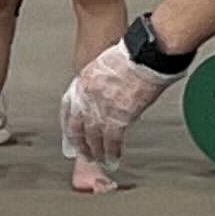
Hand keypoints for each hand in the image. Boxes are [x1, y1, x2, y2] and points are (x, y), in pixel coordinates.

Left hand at [61, 42, 170, 166]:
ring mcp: (101, 107)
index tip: (70, 133)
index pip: (68, 107)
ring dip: (95, 151)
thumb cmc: (134, 54)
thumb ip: (102, 82)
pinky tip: (113, 158)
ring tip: (98, 160)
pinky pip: (112, 139)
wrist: (146, 55)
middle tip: (82, 153)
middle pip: (77, 125)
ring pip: (93, 136)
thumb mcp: (106, 65)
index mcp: (83, 81)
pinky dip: (112, 151)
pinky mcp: (118, 116)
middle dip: (79, 142)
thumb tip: (108, 95)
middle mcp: (87, 96)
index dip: (68, 123)